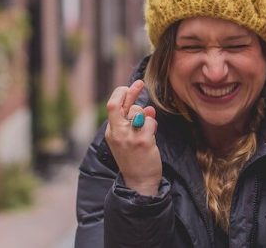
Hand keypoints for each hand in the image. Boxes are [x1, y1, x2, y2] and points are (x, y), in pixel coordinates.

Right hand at [104, 80, 161, 195]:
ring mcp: (129, 137)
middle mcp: (117, 133)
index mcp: (111, 132)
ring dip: (146, 116)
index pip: (111, 106)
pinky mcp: (143, 141)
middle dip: (130, 91)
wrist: (139, 182)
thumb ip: (134, 123)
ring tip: (148, 129)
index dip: (121, 94)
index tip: (130, 87)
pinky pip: (150, 122)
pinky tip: (152, 136)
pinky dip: (153, 125)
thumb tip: (147, 108)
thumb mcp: (128, 140)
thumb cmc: (135, 160)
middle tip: (140, 83)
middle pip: (117, 104)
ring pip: (138, 111)